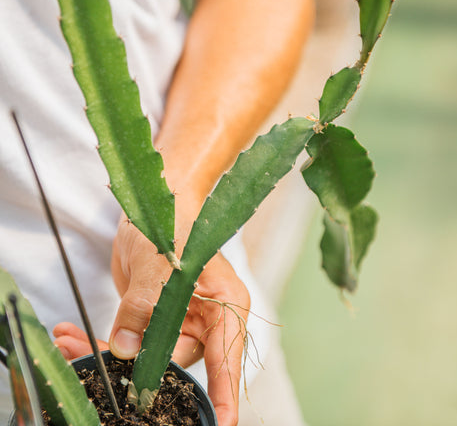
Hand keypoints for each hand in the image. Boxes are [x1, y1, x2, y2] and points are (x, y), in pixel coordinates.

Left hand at [54, 219, 249, 425]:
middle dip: (136, 368)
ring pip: (148, 356)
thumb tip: (126, 349)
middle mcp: (206, 318)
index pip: (227, 355)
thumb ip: (146, 304)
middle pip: (176, 359)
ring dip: (109, 354)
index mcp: (224, 304)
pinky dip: (103, 343)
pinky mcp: (153, 320)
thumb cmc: (173, 223)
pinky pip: (131, 343)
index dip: (225, 393)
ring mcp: (179, 320)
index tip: (223, 423)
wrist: (154, 208)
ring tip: (72, 344)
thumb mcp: (160, 260)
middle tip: (93, 362)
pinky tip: (74, 336)